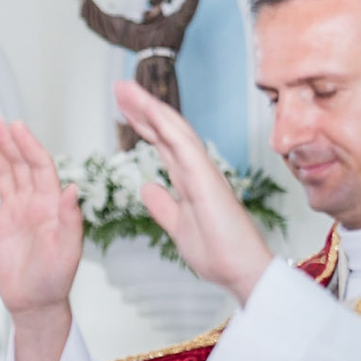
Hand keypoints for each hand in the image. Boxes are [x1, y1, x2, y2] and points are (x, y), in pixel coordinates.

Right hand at [0, 118, 83, 320]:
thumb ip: (69, 218)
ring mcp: (12, 213)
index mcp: (51, 205)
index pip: (40, 167)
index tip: (17, 128)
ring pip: (0, 174)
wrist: (34, 304)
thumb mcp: (68, 249)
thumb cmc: (55, 280)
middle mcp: (31, 204)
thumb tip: (71, 188)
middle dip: (6, 142)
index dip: (28, 145)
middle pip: (19, 164)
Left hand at [113, 81, 271, 303]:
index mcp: (189, 181)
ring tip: (127, 89)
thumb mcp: (177, 227)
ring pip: (175, 131)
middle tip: (120, 88)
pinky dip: (168, 126)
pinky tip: (151, 110)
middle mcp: (197, 171)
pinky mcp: (208, 180)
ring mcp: (204, 172)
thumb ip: (163, 206)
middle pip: (166, 132)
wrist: (240, 272)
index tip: (124, 109)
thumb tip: (147, 186)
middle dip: (142, 109)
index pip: (163, 145)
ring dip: (151, 108)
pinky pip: (186, 146)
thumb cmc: (217, 253)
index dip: (143, 126)